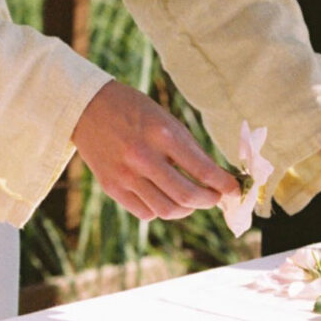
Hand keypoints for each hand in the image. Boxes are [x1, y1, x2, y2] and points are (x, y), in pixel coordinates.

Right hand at [70, 79, 238, 221]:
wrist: (86, 108)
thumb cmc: (133, 110)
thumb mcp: (165, 119)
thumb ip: (189, 149)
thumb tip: (216, 177)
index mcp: (162, 134)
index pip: (203, 170)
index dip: (225, 185)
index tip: (235, 190)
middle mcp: (143, 157)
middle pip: (187, 196)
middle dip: (210, 201)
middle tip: (216, 197)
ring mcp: (125, 175)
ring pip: (167, 211)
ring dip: (187, 209)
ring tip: (191, 199)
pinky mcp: (112, 188)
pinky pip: (146, 213)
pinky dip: (161, 210)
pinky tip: (163, 196)